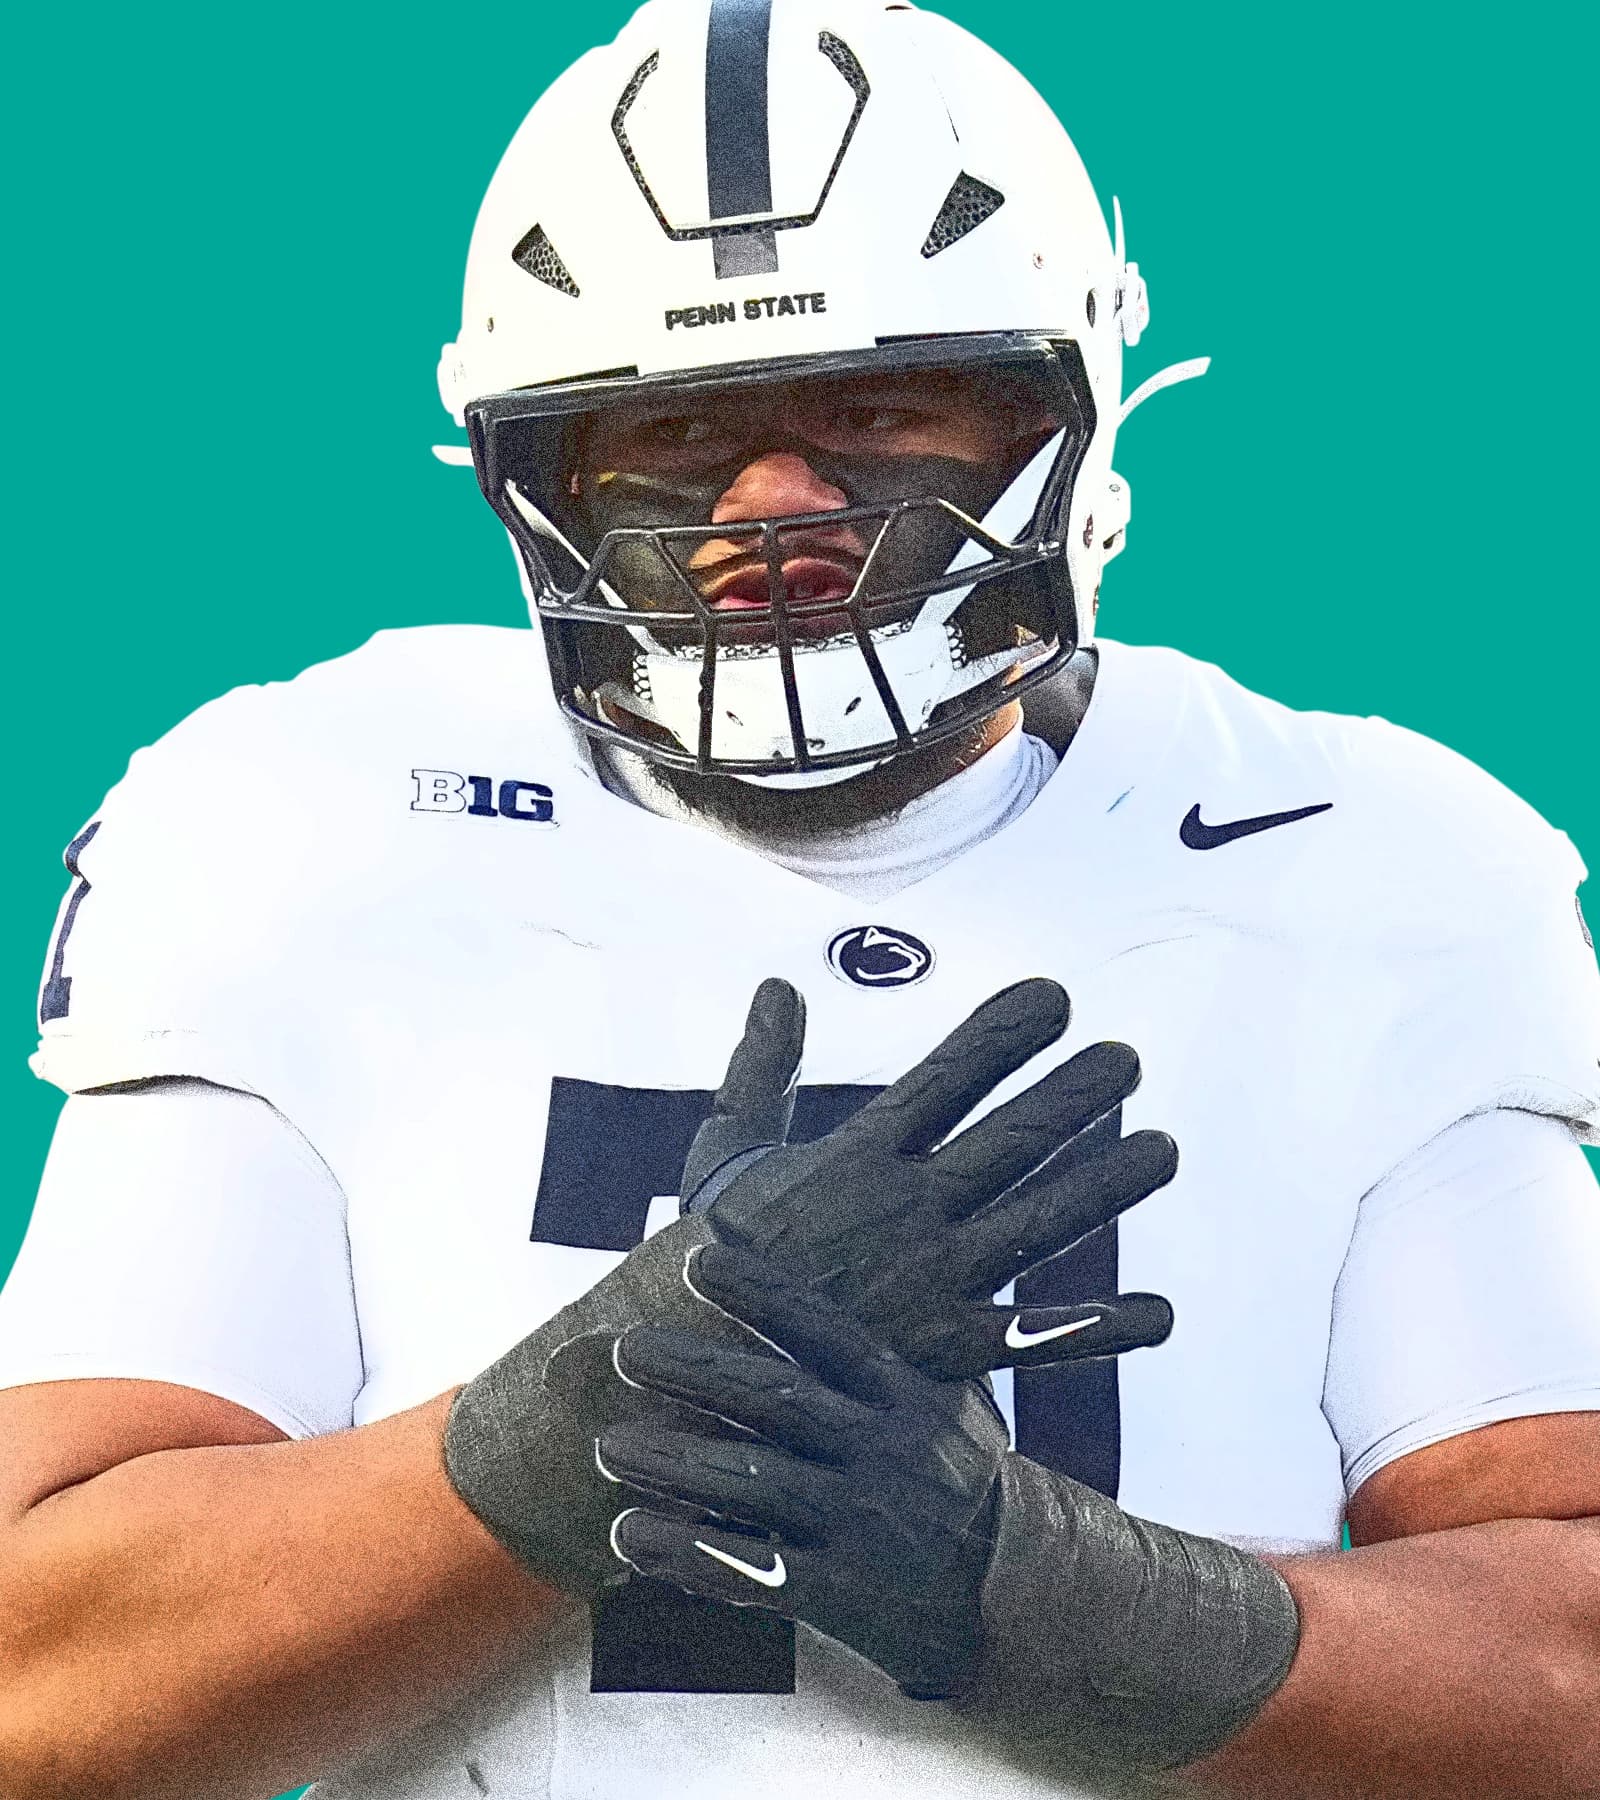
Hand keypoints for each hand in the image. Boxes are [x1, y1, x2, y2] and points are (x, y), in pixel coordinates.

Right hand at [446, 976, 1175, 1600]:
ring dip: (1106, 1187)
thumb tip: (775, 985)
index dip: (1002, 1037)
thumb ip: (762, 1066)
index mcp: (855, 1158)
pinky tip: (1161, 1314)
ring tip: (1164, 1150)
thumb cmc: (711, 1250)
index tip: (1057, 997)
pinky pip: (1032, 1338)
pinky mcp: (942, 1352)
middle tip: (1129, 1058)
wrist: (688, 1367)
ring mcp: (929, 1281)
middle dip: (1073, 1096)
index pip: (944, 1079)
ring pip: (1037, 1225)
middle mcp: (902, 1211)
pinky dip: (1099, 1329)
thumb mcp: (727, 1149)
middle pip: (1009, 1141)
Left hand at [605, 1244, 1006, 1697]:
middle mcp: (881, 1450)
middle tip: (626, 1350)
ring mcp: (859, 1523)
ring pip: (751, 1484)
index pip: (825, 1329)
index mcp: (904, 1395)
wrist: (1013, 1591)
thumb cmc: (953, 1479)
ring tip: (609, 1447)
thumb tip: (797, 1286)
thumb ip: (874, 1358)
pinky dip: (685, 1551)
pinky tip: (630, 1534)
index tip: (696, 1260)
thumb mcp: (941, 1402)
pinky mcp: (838, 1592)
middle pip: (775, 1399)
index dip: (759, 1293)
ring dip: (673, 1462)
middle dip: (695, 1371)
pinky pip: (750, 1570)